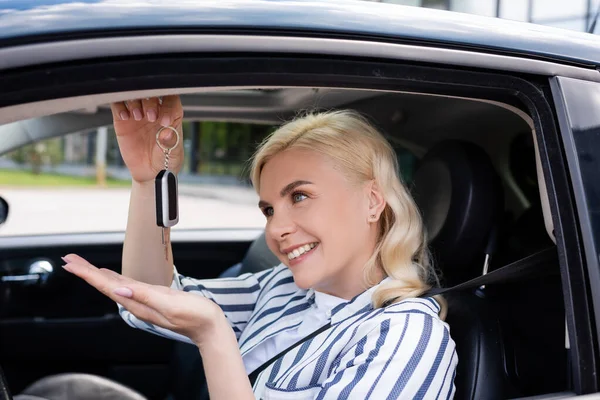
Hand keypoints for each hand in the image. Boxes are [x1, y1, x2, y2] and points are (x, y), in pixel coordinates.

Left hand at [62, 254, 223, 346]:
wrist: (209, 326)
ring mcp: (145, 300)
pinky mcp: (153, 297)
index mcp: (139, 303)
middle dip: (87, 272)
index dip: (88, 274)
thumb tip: (119, 289)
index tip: (72, 264)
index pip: (107, 287)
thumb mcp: (170, 304)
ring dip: (97, 275)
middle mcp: (138, 302)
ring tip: (83, 265)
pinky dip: (114, 279)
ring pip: (114, 285)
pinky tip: (111, 277)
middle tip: (70, 259)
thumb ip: (145, 296)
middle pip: (106, 285)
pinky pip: (127, 286)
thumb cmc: (195, 315)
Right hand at [110, 96, 184, 183]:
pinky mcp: (123, 120)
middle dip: (151, 104)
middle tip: (150, 118)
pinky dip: (120, 107)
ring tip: (137, 117)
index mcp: (171, 116)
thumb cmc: (165, 160)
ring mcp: (138, 114)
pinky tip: (125, 117)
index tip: (164, 121)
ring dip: (136, 103)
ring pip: (135, 96)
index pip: (172, 101)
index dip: (168, 106)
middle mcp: (155, 112)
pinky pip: (118, 106)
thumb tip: (168, 132)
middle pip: (152, 95)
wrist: (149, 172)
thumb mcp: (173, 154)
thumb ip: (171, 142)